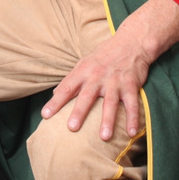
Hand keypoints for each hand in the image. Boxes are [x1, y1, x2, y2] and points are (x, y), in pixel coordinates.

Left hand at [41, 0, 178, 139]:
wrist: (131, 42)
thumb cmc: (104, 55)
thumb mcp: (84, 63)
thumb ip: (71, 79)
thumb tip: (54, 94)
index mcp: (83, 72)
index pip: (66, 88)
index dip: (56, 101)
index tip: (46, 115)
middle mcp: (97, 76)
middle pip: (87, 96)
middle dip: (79, 112)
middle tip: (72, 128)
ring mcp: (115, 81)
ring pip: (110, 102)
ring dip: (107, 120)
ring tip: (104, 137)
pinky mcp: (130, 85)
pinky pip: (132, 104)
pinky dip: (133, 118)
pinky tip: (131, 132)